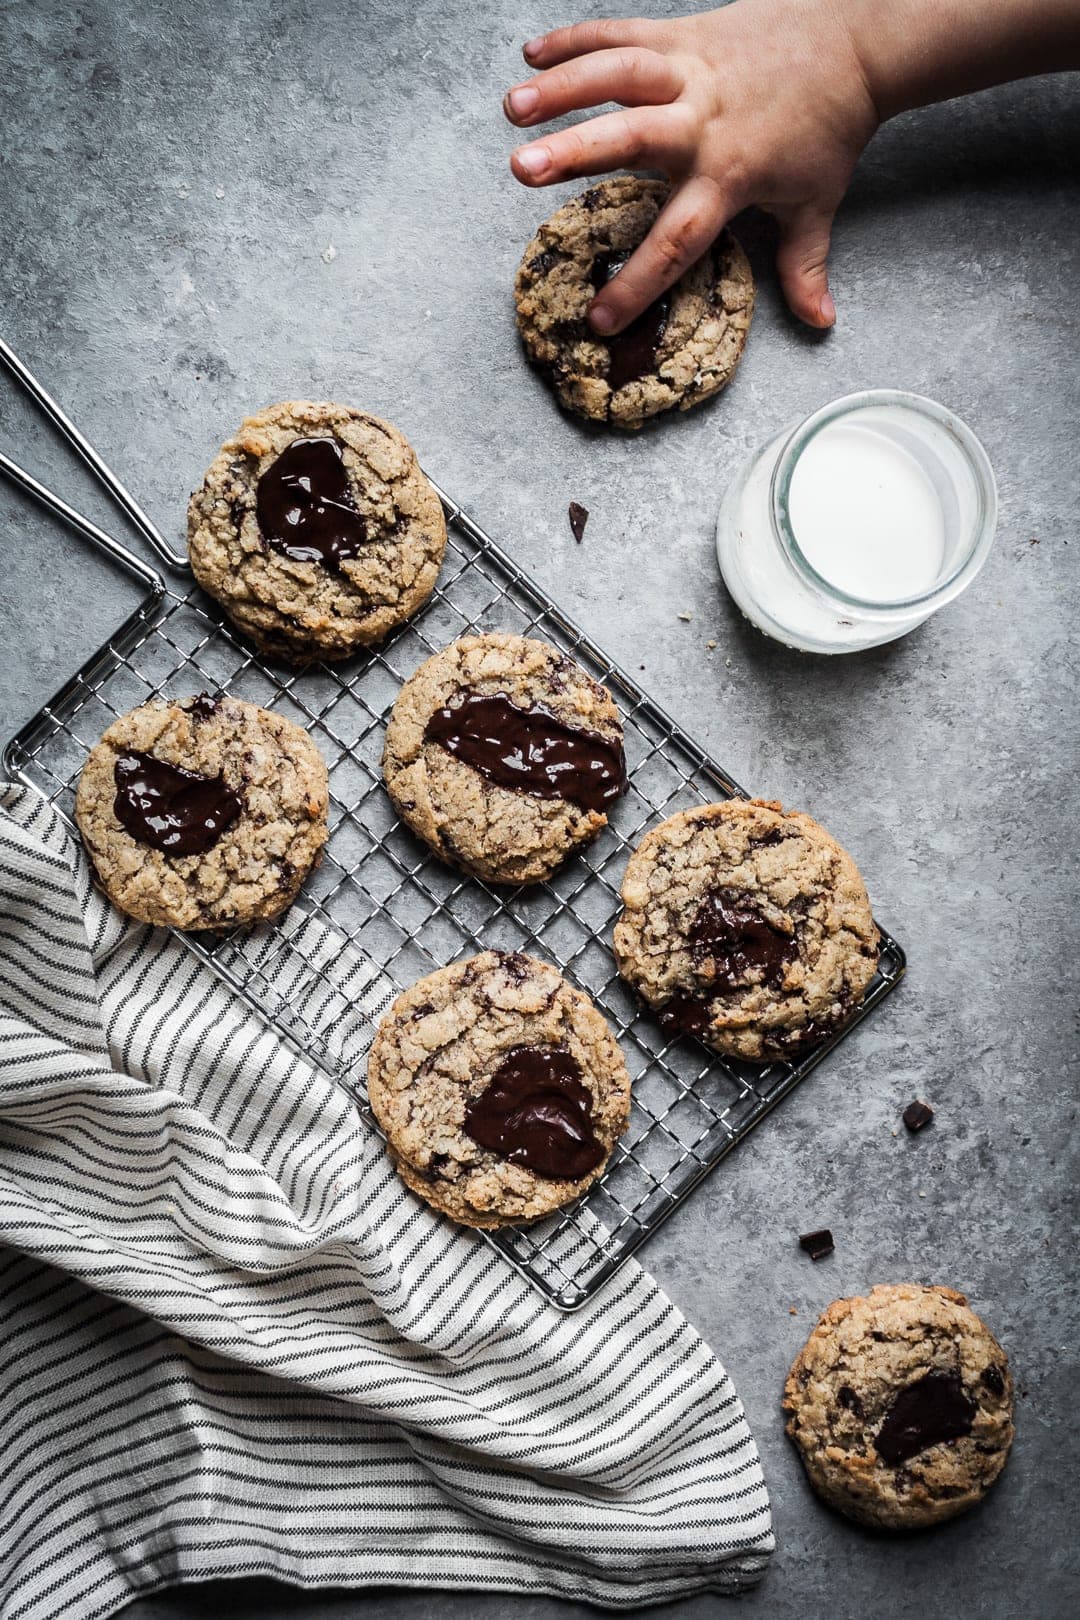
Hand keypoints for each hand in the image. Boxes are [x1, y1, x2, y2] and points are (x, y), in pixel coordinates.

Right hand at [503, 2, 880, 332]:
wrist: (856, 39)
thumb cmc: (830, 128)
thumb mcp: (817, 203)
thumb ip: (805, 265)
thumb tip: (821, 322)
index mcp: (730, 175)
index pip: (676, 241)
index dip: (637, 284)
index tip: (599, 320)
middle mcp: (703, 122)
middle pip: (632, 138)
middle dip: (575, 153)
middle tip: (522, 171)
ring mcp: (691, 71)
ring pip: (619, 73)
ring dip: (563, 86)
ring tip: (511, 108)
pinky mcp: (684, 31)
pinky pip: (623, 31)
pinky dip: (577, 39)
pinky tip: (531, 53)